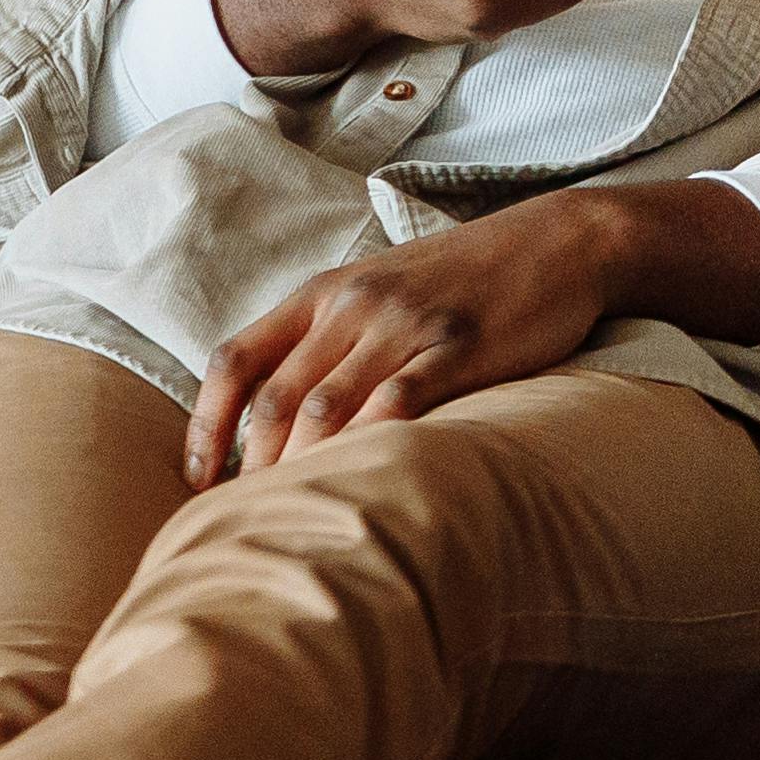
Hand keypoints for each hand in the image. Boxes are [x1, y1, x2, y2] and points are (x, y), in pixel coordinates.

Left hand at [188, 185, 759, 478]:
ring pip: (325, 407)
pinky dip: (368, 446)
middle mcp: (353, 306)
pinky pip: (397, 402)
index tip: (200, 478)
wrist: (559, 242)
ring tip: (293, 515)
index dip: (205, 424)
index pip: (234, 359)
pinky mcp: (457, 348)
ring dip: (301, 467)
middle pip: (274, 397)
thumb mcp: (381, 289)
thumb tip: (279, 416)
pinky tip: (360, 483)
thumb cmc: (467, 277)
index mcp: (323, 292)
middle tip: (249, 518)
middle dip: (252, 465)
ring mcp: (405, 326)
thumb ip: (329, 339)